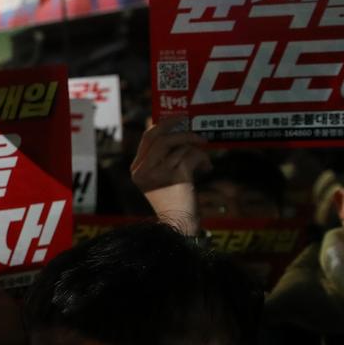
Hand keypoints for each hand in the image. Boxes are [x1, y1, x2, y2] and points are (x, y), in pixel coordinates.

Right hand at [130, 117, 210, 234]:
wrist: (179, 224)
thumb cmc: (173, 200)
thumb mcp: (160, 179)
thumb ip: (161, 158)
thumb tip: (175, 132)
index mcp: (137, 170)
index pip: (147, 139)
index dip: (163, 125)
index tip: (178, 120)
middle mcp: (143, 170)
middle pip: (161, 137)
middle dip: (181, 130)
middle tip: (196, 131)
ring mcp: (158, 173)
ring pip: (180, 146)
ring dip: (197, 150)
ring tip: (204, 160)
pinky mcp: (176, 176)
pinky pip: (191, 155)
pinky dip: (203, 159)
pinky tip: (207, 168)